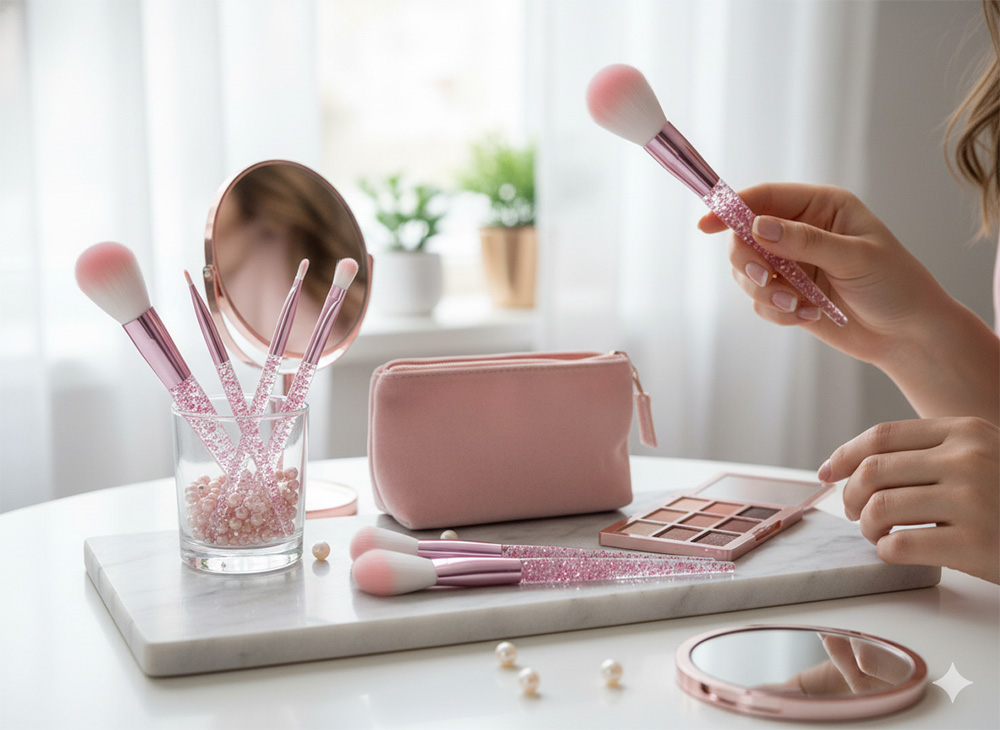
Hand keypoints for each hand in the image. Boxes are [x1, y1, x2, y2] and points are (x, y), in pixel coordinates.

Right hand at [699, 182, 999, 422]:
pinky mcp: (788, 295)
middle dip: (750, 262)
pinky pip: (759, 301)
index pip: (765, 198)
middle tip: (769, 279)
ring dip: (766, 292)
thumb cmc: (895, 286)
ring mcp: (792, 265)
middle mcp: (801, 232)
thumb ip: (804, 241)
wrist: (908, 335)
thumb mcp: (855, 258)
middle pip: (745, 238)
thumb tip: (758, 226)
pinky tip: (806, 315)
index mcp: (821, 208)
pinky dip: (776, 311)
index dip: (732, 208)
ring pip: (748, 272)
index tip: (706, 224)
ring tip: (798, 305)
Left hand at [819, 417, 999, 582]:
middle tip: (852, 512)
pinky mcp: (975, 543)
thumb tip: (856, 464)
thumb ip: (932, 452)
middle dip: (849, 495)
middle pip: (873, 471)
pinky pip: (899, 545)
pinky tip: (894, 552)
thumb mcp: (982, 457)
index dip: (844, 455)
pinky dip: (884, 551)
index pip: (881, 436)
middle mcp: (967, 459)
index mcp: (965, 432)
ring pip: (879, 508)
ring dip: (865, 525)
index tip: (826, 473)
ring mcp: (973, 500)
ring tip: (875, 533)